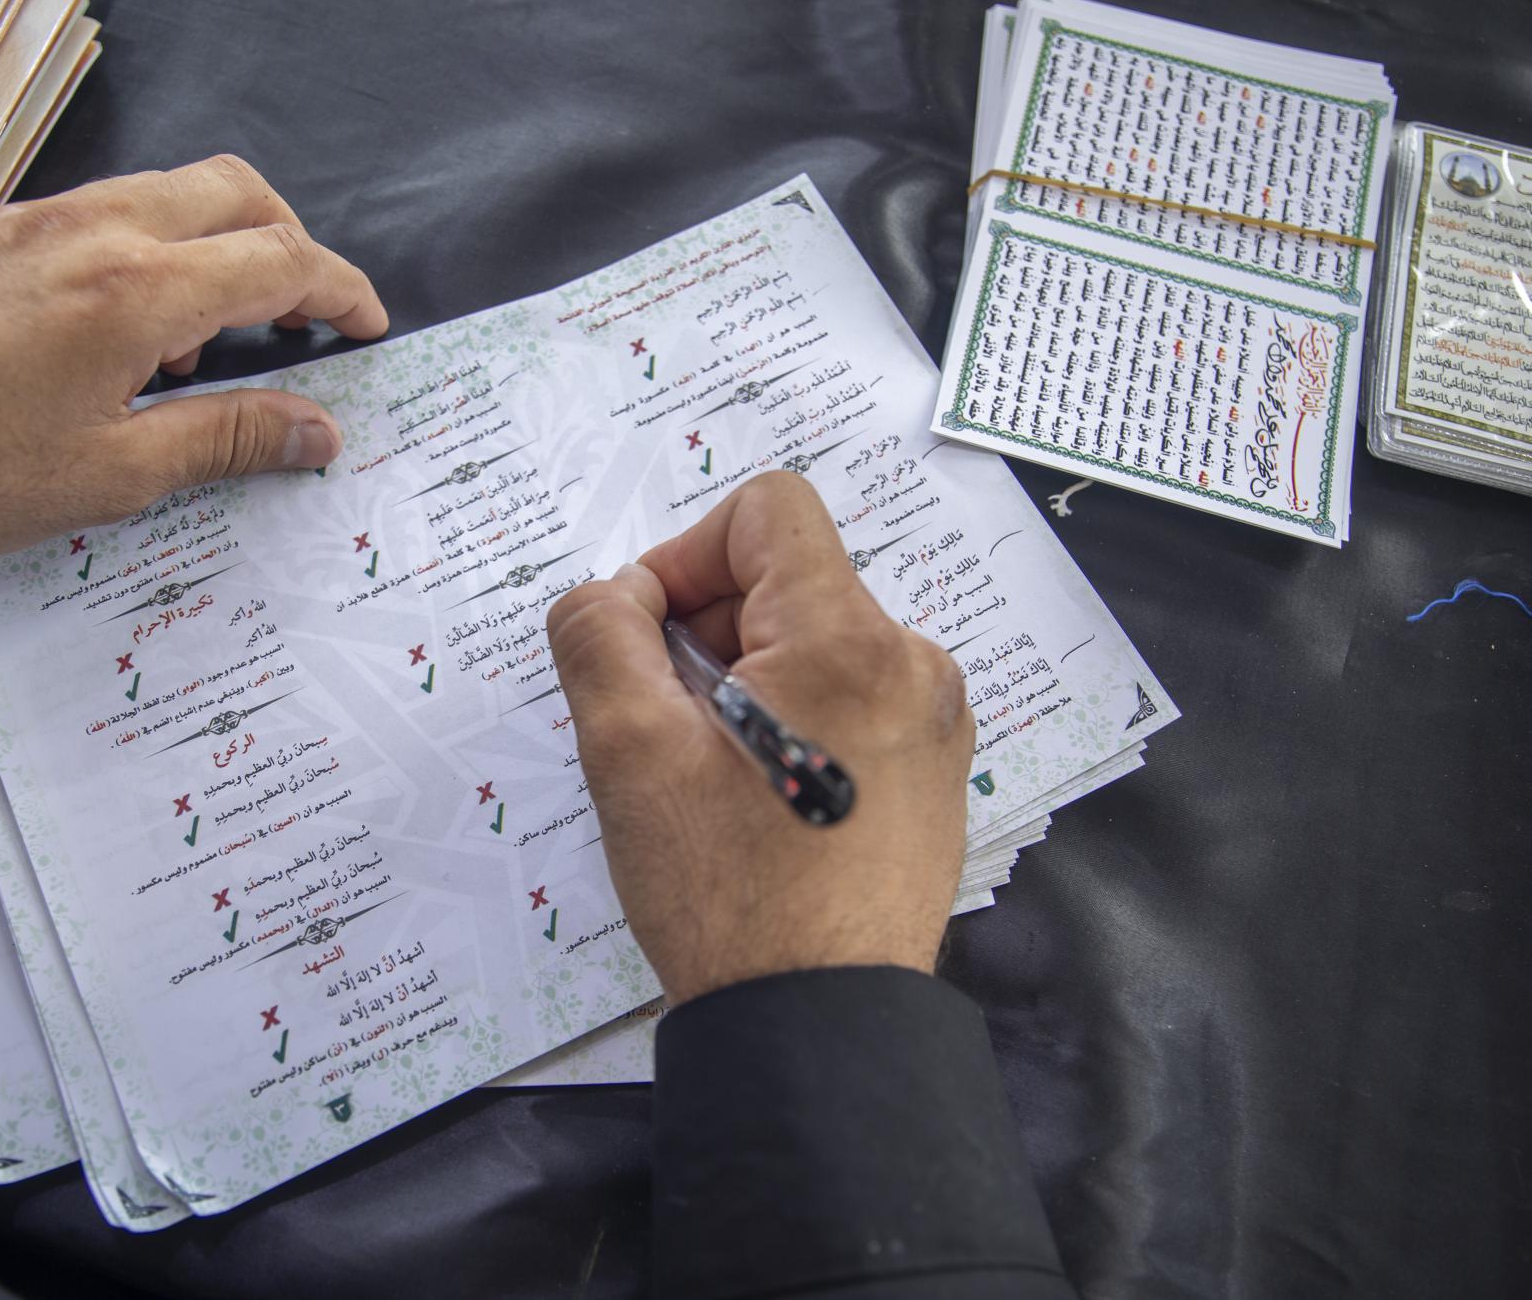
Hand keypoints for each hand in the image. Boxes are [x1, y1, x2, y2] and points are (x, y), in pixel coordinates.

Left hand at [0, 155, 388, 562]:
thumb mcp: (113, 475)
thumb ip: (229, 439)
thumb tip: (317, 431)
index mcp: (137, 290)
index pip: (279, 260)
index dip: (340, 291)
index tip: (366, 326)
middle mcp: (95, 229)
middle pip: (237, 193)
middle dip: (290, 245)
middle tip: (302, 320)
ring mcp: (40, 220)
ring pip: (170, 192)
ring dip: (219, 245)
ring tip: (208, 346)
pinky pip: (107, 210)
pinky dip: (152, 248)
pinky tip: (127, 334)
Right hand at [547, 472, 974, 1004]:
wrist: (816, 1024)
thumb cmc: (726, 894)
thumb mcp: (626, 751)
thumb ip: (599, 632)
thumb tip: (619, 595)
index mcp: (850, 640)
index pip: (767, 510)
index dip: (685, 555)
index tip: (648, 639)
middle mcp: (913, 665)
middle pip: (789, 579)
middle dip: (708, 630)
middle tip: (662, 724)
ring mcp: (934, 722)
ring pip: (816, 643)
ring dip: (744, 681)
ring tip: (706, 774)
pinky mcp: (934, 772)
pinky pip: (850, 699)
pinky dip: (791, 721)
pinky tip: (755, 801)